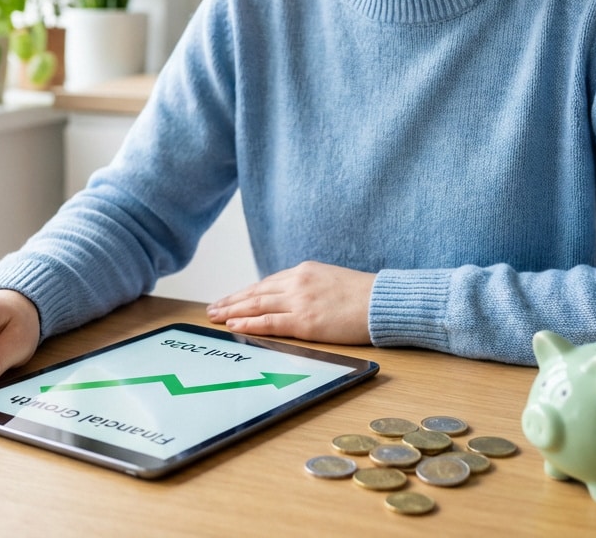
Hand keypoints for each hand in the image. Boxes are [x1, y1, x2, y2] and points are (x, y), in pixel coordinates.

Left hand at [206, 261, 374, 344]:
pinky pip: (269, 323)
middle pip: (256, 292)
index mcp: (304, 271)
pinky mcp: (305, 322)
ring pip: (256, 306)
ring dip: (232, 311)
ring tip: (215, 317)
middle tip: (212, 308)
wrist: (383, 302)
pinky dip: (248, 324)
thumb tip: (295, 298)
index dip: (246, 293)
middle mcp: (297, 282)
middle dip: (231, 301)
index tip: (231, 299)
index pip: (267, 283)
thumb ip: (310, 286)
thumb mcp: (331, 280)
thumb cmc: (364, 295)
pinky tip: (233, 325)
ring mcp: (299, 301)